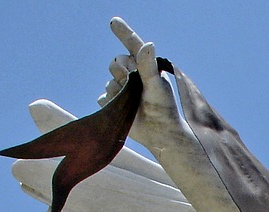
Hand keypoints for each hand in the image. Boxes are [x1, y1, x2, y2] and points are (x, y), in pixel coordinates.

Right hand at [99, 18, 186, 152]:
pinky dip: (110, 102)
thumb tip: (148, 44)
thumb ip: (148, 65)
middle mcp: (132, 75)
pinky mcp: (114, 103)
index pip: (132, 44)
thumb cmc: (164, 109)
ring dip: (118, 90)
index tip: (114, 22)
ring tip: (134, 102)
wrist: (160, 133)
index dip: (123, 32)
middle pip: (115, 62)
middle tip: (135, 86)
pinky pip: (103, 97)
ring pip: (109, 80)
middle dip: (121, 71)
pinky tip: (123, 109)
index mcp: (145, 67)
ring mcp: (122, 88)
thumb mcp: (157, 85)